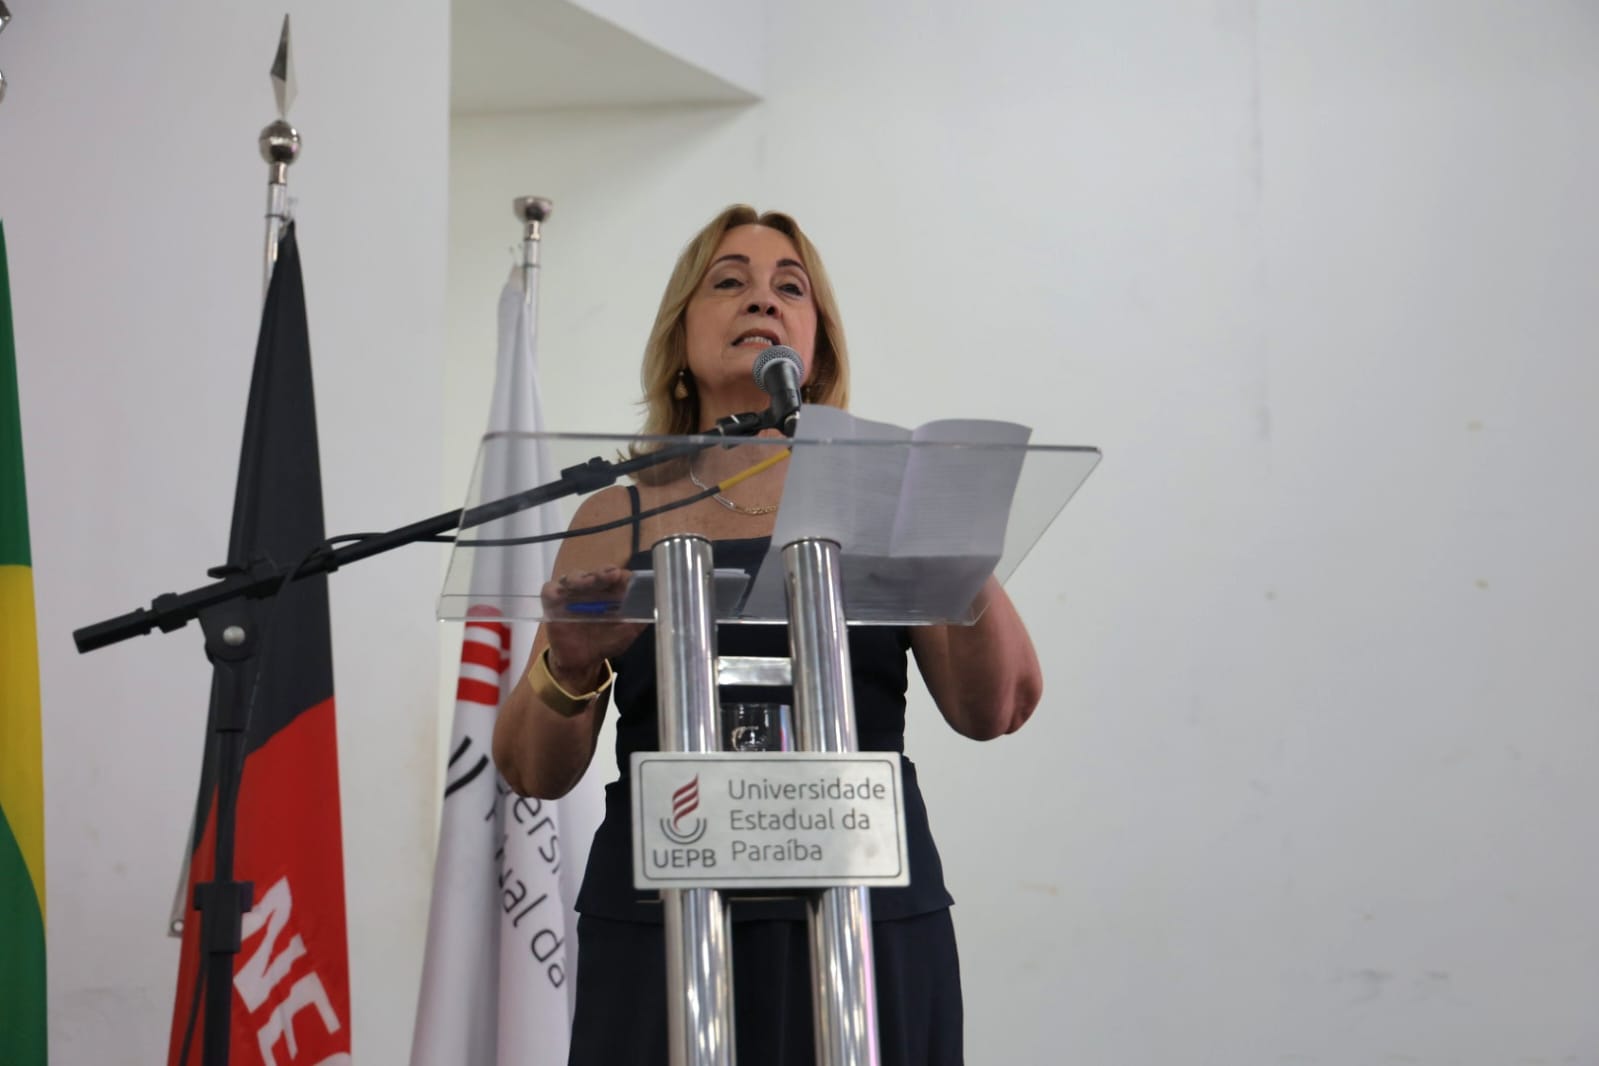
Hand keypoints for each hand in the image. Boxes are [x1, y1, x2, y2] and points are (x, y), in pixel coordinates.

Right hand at [539, 567, 645, 688]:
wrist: (582, 662)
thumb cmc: (606, 642)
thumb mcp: (626, 633)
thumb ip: (639, 620)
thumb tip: (657, 608)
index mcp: (610, 592)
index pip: (616, 575)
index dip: (621, 574)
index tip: (625, 577)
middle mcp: (591, 588)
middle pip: (595, 572)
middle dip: (603, 572)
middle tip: (610, 575)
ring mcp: (571, 593)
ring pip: (574, 577)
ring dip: (582, 578)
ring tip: (589, 583)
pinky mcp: (553, 601)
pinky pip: (550, 590)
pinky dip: (555, 589)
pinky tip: (561, 594)